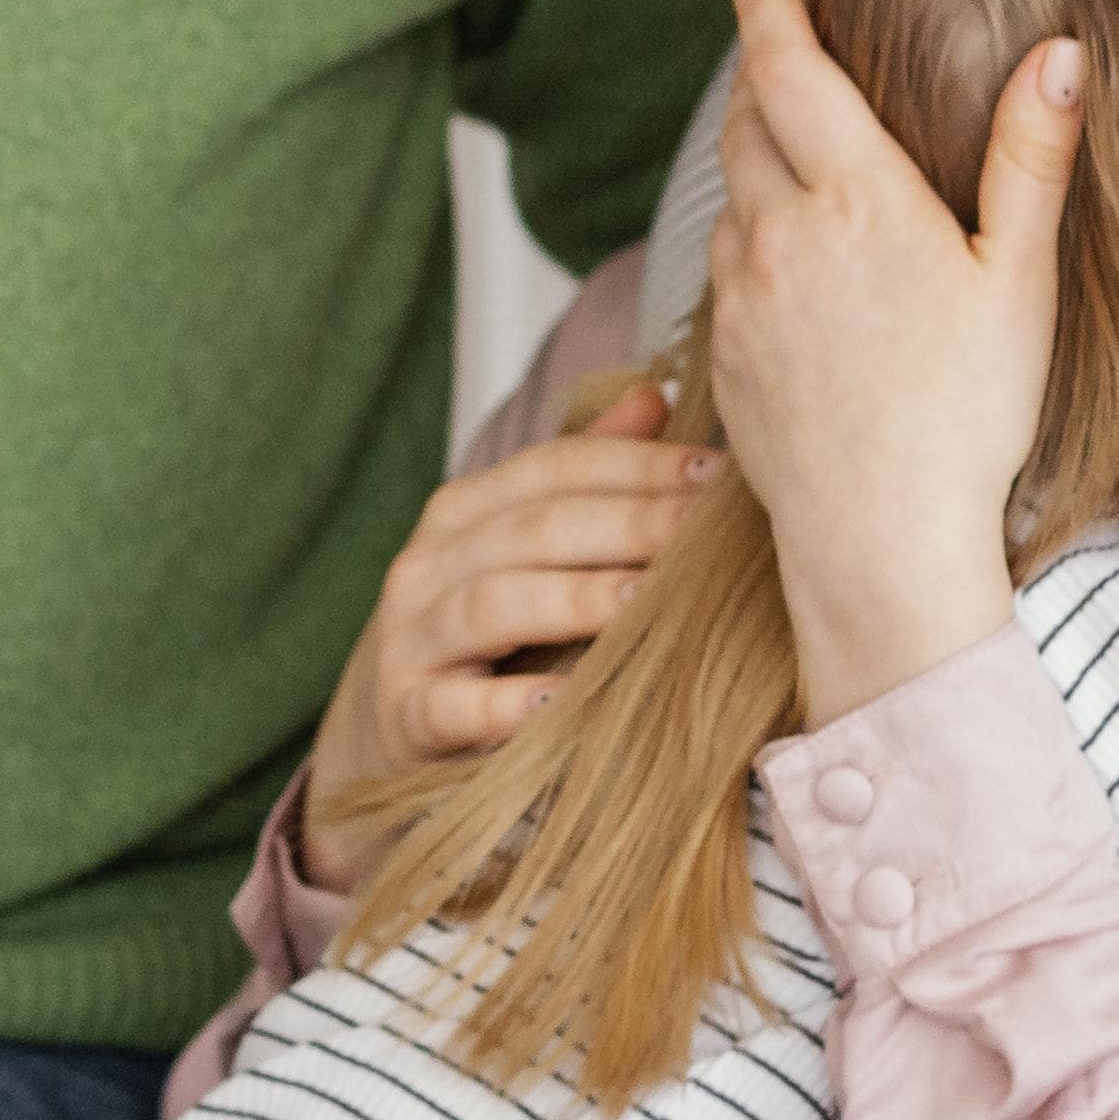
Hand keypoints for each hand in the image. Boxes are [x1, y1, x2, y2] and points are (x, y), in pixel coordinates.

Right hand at [302, 381, 720, 889]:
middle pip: (532, 529)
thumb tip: (652, 396)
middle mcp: (428, 564)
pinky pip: (454, 707)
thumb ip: (586, 476)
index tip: (716, 473)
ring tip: (645, 602)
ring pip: (493, 605)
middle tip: (703, 535)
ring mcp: (410, 641)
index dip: (637, 464)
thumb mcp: (527, 548)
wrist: (402, 724)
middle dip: (627, 525)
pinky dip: (506, 706)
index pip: (555, 469)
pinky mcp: (406, 715)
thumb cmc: (490, 628)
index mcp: (465, 511)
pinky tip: (561, 703)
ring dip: (575, 600)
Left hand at [703, 0, 1082, 726]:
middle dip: (760, 70)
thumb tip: (1060, 54)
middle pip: (747, 119)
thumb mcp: (1020, 281)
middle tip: (781, 38)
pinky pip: (727, 265)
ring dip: (755, 155)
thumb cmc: (968, 417)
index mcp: (856, 199)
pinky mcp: (724, 355)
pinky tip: (793, 259)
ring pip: (733, 193)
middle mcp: (779, 233)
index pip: (788, 67)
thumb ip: (1031, 159)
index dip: (766, 0)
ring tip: (794, 146)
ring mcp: (740, 297)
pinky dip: (751, 233)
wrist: (882, 542)